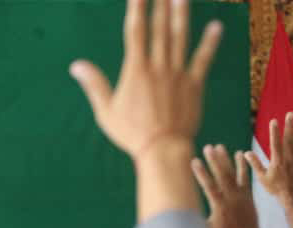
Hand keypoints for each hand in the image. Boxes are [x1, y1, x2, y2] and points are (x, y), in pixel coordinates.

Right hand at [69, 0, 221, 158]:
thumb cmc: (131, 134)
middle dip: (160, 4)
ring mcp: (178, 74)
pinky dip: (210, 42)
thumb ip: (94, 84)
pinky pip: (203, 60)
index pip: (135, 31)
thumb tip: (76, 65)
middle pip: (159, 28)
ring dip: (181, 14)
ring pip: (180, 38)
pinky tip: (216, 26)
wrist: (162, 150)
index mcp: (136, 70)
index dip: (137, 8)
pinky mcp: (194, 85)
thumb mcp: (106, 111)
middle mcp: (158, 66)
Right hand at [193, 144, 261, 227]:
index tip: (194, 161)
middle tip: (208, 148)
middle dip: (214, 161)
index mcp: (220, 207)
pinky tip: (240, 154)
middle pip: (222, 176)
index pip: (209, 187)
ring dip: (226, 160)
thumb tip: (177, 220)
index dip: (202, 174)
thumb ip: (195, 225)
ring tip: (219, 146)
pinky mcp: (248, 194)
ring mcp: (241, 195)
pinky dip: (243, 165)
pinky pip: (246, 177)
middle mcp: (231, 198)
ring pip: (233, 174)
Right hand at [244, 112, 292, 203]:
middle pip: (288, 139)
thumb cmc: (274, 188)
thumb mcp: (261, 177)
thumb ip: (255, 164)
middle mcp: (287, 158)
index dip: (274, 132)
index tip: (274, 121)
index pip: (275, 144)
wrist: (291, 196)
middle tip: (290, 114)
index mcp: (276, 161)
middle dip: (289, 126)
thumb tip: (246, 153)